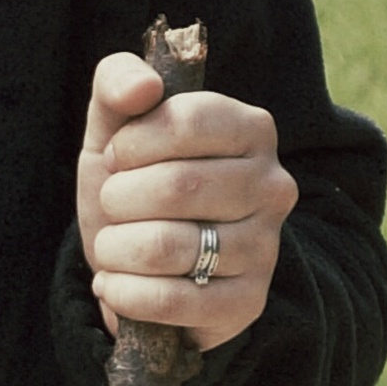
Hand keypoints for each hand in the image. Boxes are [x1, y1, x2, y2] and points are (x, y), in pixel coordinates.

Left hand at [78, 55, 295, 353]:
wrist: (139, 268)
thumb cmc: (133, 185)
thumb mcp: (115, 128)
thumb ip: (118, 83)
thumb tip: (144, 86)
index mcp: (252, 128)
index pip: (187, 121)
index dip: (133, 143)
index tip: (118, 158)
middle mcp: (272, 185)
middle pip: (177, 187)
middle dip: (120, 200)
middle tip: (113, 207)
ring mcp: (266, 247)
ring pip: (167, 247)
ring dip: (115, 249)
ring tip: (113, 248)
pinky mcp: (248, 302)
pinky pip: (171, 301)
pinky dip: (123, 294)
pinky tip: (115, 285)